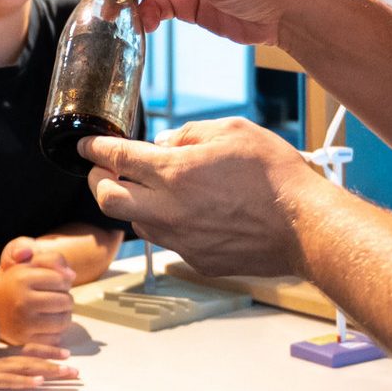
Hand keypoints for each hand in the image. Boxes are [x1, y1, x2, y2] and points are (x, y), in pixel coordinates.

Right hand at [0, 237, 75, 345]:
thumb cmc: (14, 283)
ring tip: (53, 311)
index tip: (54, 283)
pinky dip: (56, 332)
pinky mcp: (25, 340)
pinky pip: (55, 338)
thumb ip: (52, 260)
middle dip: (66, 299)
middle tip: (55, 298)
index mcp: (23, 278)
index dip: (63, 282)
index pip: (62, 280)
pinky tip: (46, 324)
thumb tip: (72, 276)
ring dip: (64, 316)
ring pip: (64, 321)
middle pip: (66, 301)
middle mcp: (23, 301)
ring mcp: (23, 323)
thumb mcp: (28, 264)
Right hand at [0, 341, 78, 390]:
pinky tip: (39, 381)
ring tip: (67, 374)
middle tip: (77, 369)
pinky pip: (9, 382)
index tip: (67, 352)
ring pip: (28, 369)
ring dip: (49, 371)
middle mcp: (1, 358)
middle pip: (35, 359)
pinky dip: (25, 381)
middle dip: (57, 364)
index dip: (49, 349)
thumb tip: (2, 359)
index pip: (30, 348)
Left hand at [80, 117, 317, 276]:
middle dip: (97, 181)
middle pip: (107, 199)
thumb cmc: (274, 174)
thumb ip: (189, 134)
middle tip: (103, 169)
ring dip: (132, 204)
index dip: (95, 149)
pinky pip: (168, 240)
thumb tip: (164, 145)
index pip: (117, 159)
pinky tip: (183, 212)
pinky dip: (165, 223)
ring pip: (135, 223)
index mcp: (174, 173)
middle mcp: (169, 210)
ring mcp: (181, 240)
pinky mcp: (197, 259)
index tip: (86, 145)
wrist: (305, 226)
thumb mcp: (232, 130)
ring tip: (146, 190)